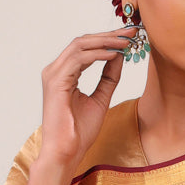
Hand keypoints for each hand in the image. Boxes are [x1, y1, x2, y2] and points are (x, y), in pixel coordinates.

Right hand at [37, 27, 136, 172]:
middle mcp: (56, 70)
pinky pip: (78, 59)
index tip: (129, 36)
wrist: (66, 153)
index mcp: (64, 74)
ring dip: (105, 41)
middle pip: (83, 42)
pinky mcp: (55, 82)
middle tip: (131, 31)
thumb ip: (108, 78)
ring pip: (80, 46)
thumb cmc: (78, 132)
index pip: (86, 48)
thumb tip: (119, 56)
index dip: (108, 40)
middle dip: (109, 35)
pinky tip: (114, 54)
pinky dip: (97, 54)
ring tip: (126, 41)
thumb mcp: (100, 100)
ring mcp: (53, 75)